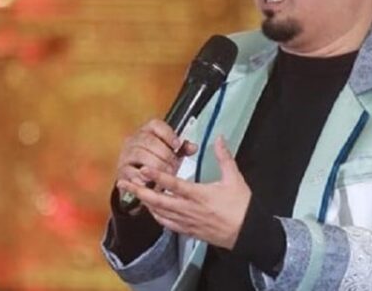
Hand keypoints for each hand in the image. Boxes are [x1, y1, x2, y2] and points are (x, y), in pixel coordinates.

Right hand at [115, 119, 197, 207]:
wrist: (140, 180)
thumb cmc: (156, 163)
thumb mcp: (171, 154)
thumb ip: (182, 150)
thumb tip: (193, 147)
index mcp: (147, 131)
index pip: (155, 125)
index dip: (168, 134)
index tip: (177, 145)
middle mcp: (134, 140)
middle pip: (148, 140)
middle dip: (164, 153)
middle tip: (174, 164)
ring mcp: (126, 154)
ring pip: (140, 154)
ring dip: (155, 165)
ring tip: (166, 173)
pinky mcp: (122, 170)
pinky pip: (130, 171)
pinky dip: (142, 176)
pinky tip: (152, 181)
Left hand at [118, 136, 250, 249]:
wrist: (248, 232)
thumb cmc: (242, 206)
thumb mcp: (235, 178)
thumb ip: (224, 157)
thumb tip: (219, 138)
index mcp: (199, 195)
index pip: (173, 184)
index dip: (157, 176)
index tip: (143, 169)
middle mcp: (189, 209)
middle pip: (158, 201)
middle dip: (139, 191)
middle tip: (123, 183)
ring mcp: (188, 222)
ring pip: (160, 213)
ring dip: (145, 203)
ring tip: (133, 194)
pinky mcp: (190, 231)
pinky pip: (168, 225)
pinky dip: (157, 216)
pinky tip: (152, 211)